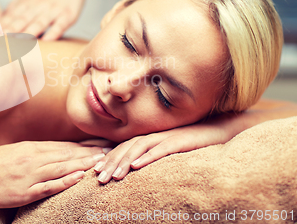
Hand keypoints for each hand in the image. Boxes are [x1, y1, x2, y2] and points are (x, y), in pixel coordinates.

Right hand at [0, 141, 106, 207]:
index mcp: (29, 148)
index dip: (84, 146)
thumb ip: (31, 154)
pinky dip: (64, 181)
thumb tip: (49, 156)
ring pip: (61, 167)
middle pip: (66, 154)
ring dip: (83, 164)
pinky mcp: (20, 191)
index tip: (101, 145)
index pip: (63, 146)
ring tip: (103, 161)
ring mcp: (26, 175)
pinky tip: (78, 177)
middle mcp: (31, 158)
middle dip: (90, 153)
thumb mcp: (11, 154)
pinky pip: (46, 186)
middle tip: (112, 150)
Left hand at [1, 0, 92, 39]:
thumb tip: (0, 19)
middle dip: (11, 31)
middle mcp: (39, 6)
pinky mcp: (68, 15)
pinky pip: (60, 25)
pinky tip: (47, 40)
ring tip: (19, 44)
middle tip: (1, 41)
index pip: (12, 16)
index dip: (2, 25)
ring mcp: (53, 10)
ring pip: (39, 23)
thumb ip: (15, 6)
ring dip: (28, 33)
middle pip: (23, 20)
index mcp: (27, 2)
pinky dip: (54, 32)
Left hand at [93, 118, 237, 183]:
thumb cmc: (190, 143)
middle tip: (99, 178)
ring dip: (125, 162)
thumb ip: (151, 156)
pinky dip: (147, 157)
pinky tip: (137, 166)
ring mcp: (164, 137)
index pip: (122, 148)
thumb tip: (135, 170)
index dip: (108, 159)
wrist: (216, 131)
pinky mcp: (178, 141)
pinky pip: (160, 149)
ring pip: (139, 149)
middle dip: (111, 163)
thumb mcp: (167, 150)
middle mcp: (152, 136)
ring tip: (114, 176)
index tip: (95, 172)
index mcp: (147, 138)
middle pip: (126, 148)